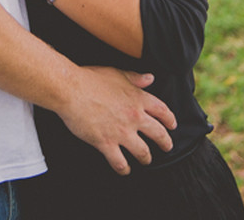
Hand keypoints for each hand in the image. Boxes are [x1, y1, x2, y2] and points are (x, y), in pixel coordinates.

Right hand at [57, 67, 175, 174]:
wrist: (71, 90)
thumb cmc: (90, 79)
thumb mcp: (116, 74)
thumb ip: (135, 78)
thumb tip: (149, 78)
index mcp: (138, 98)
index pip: (162, 111)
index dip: (170, 119)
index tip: (172, 125)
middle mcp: (134, 116)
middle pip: (158, 134)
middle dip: (165, 143)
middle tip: (167, 147)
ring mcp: (121, 132)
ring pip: (143, 151)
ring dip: (146, 158)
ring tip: (146, 160)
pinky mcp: (106, 143)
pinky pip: (120, 162)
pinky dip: (124, 168)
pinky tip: (125, 170)